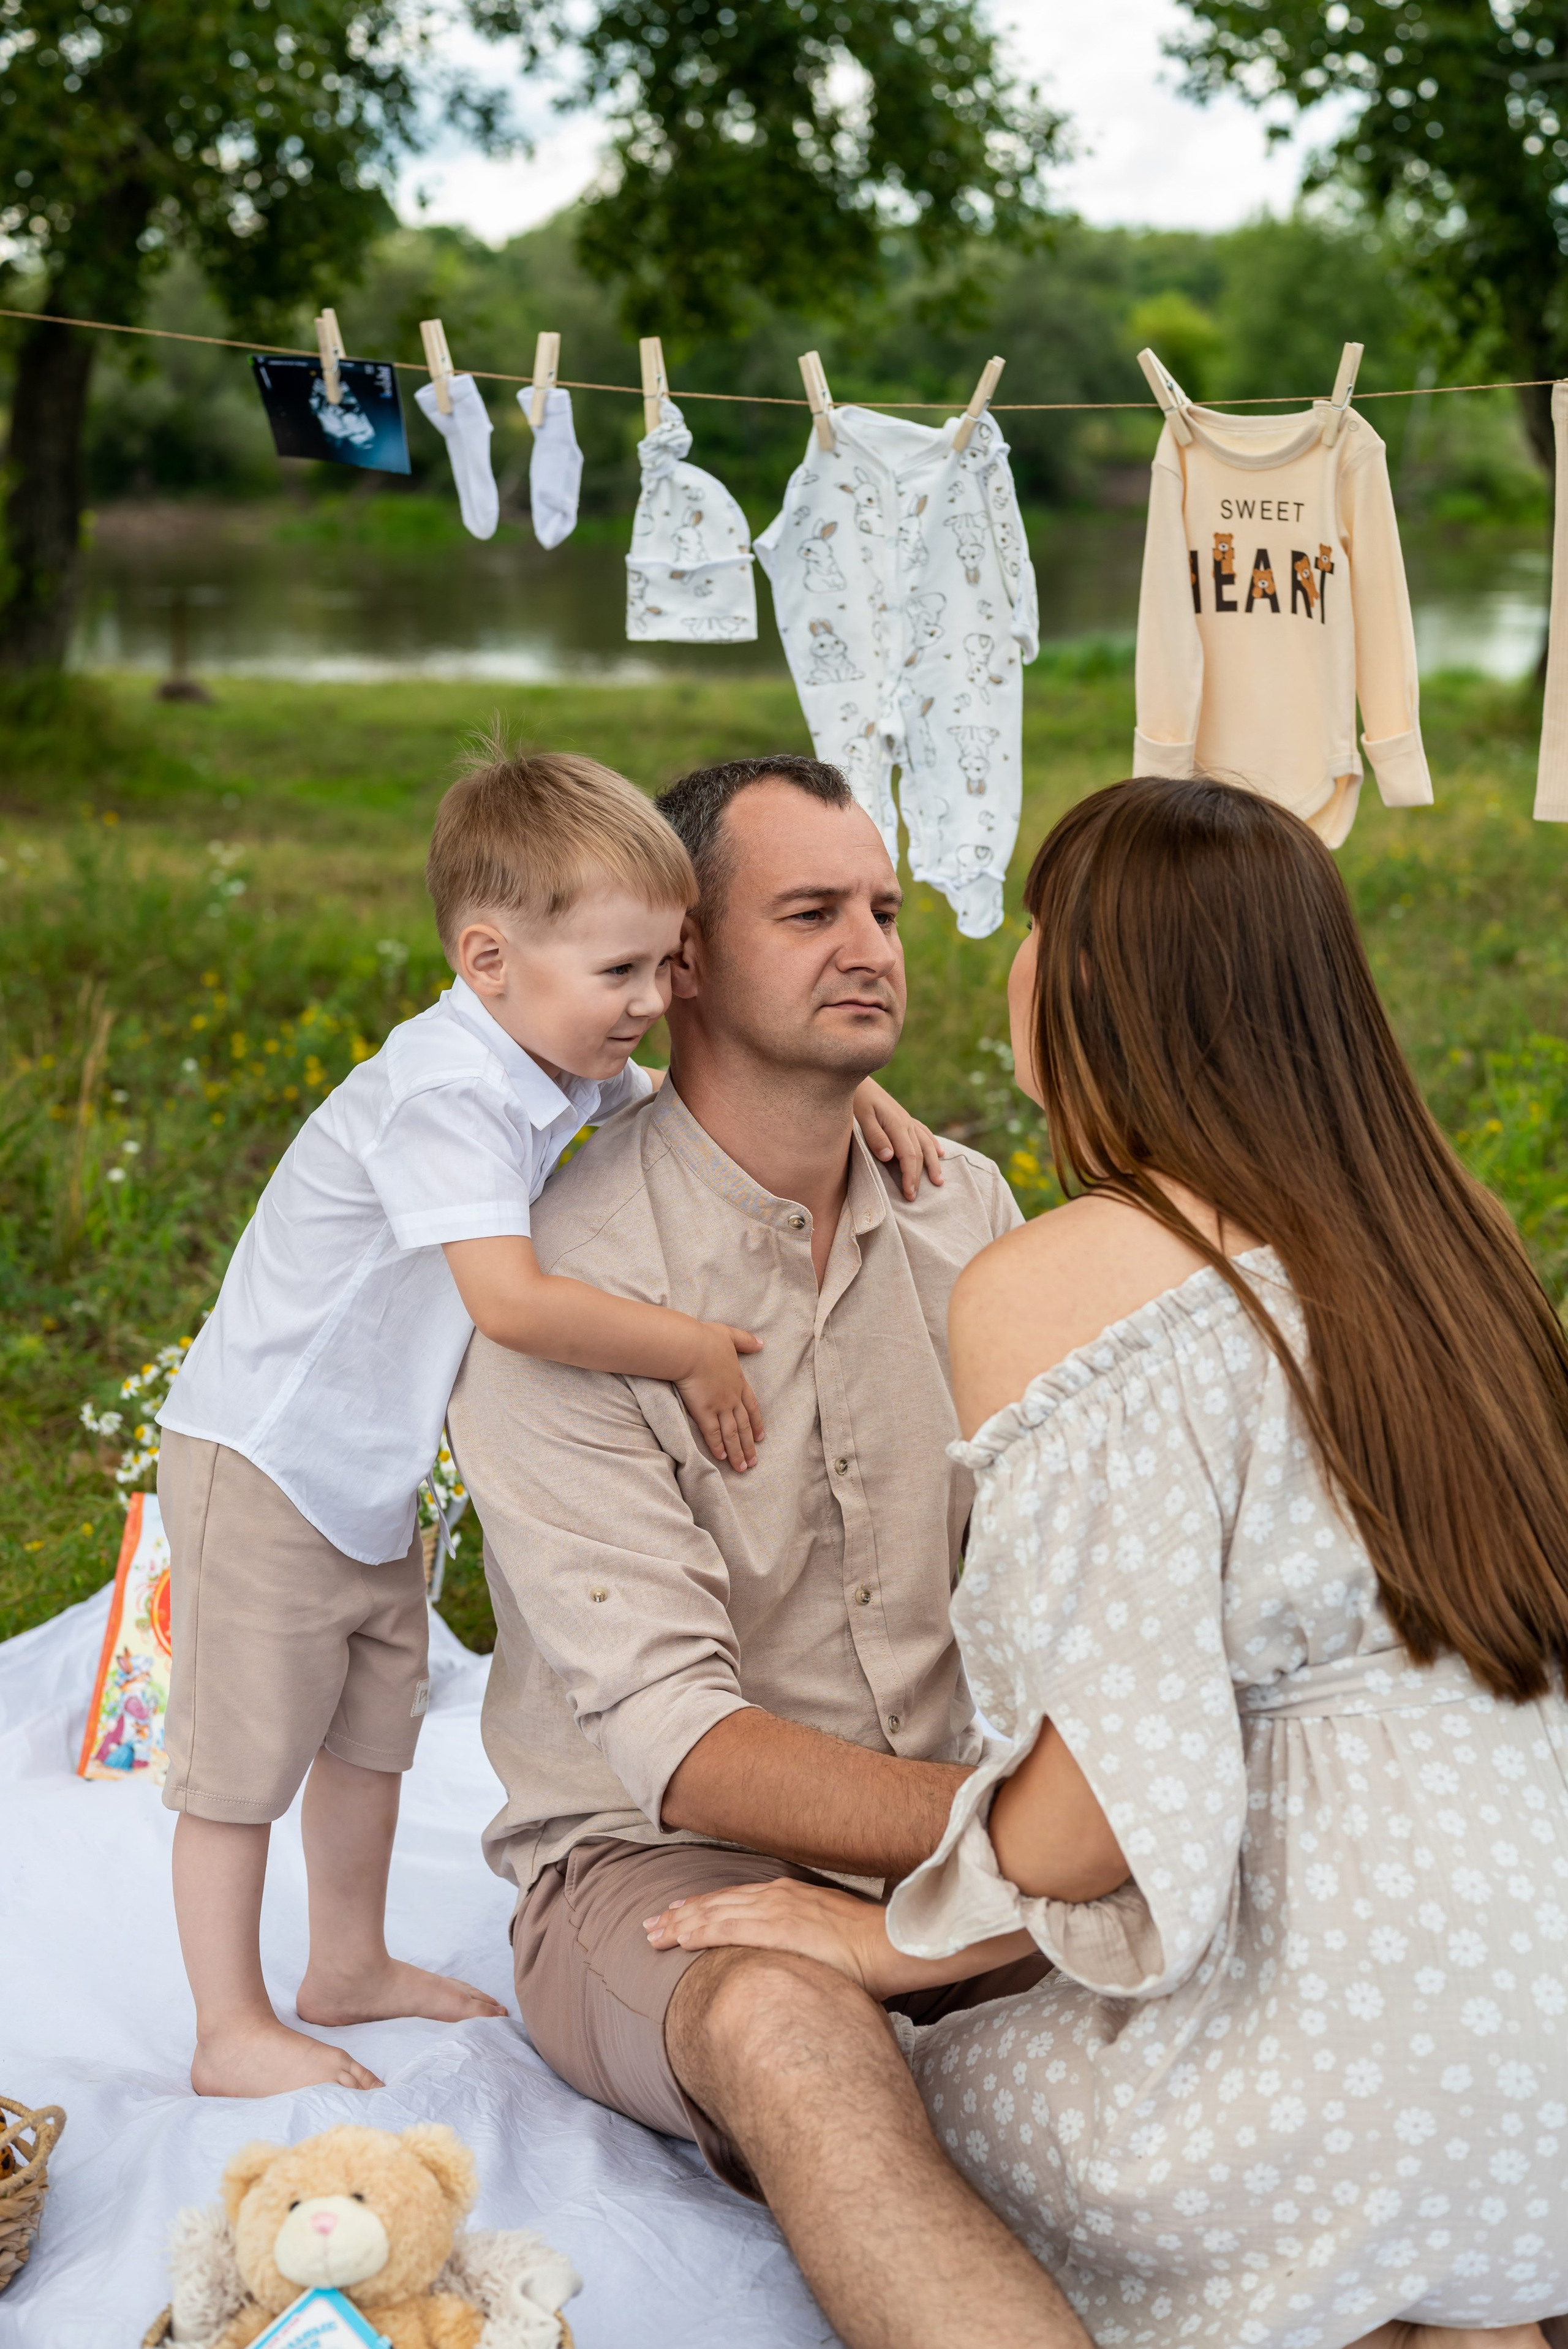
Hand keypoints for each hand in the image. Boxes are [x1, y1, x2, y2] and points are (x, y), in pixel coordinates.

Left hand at [642, 1877, 894, 1992]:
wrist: (892, 1943)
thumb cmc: (868, 1948)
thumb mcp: (828, 1938)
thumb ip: (805, 1944)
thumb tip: (796, 1963)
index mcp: (788, 1897)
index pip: (734, 1900)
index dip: (702, 1907)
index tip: (678, 1914)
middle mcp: (778, 1897)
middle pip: (717, 1903)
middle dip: (681, 1914)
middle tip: (650, 1925)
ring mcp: (777, 1909)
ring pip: (716, 1912)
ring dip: (681, 1922)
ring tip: (653, 1934)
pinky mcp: (779, 1927)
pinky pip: (730, 1927)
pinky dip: (702, 1930)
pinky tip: (681, 1938)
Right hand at [674, 1323, 764, 1470]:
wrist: (688, 1348)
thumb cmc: (705, 1339)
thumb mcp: (730, 1336)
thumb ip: (745, 1341)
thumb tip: (760, 1343)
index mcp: (738, 1381)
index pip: (751, 1406)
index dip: (756, 1423)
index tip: (761, 1437)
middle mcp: (732, 1397)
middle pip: (744, 1425)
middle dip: (749, 1445)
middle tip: (754, 1462)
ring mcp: (719, 1406)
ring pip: (732, 1434)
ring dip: (737, 1452)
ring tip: (742, 1468)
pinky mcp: (703, 1412)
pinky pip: (713, 1434)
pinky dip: (718, 1447)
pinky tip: (721, 1458)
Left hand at [853, 1078, 945, 1200]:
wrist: (852, 1077)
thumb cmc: (854, 1098)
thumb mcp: (860, 1117)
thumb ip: (875, 1136)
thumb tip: (889, 1157)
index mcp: (897, 1124)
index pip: (909, 1156)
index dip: (910, 1176)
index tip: (909, 1194)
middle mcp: (906, 1122)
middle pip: (919, 1154)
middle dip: (919, 1176)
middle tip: (915, 1197)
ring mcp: (906, 1119)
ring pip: (926, 1144)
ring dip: (933, 1163)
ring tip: (938, 1180)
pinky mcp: (903, 1116)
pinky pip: (923, 1132)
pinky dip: (932, 1144)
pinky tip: (939, 1152)